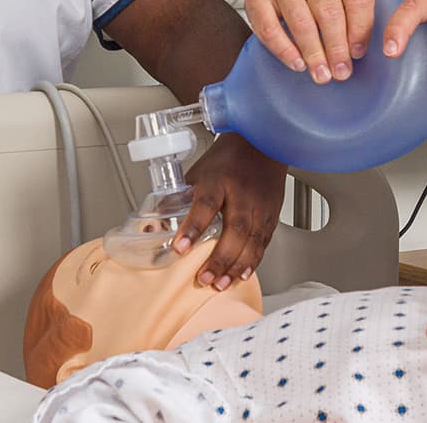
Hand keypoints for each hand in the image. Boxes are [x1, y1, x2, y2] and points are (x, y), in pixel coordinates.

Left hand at [172, 133, 286, 288]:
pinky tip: (241, 274)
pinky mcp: (272, 214)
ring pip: (252, 239)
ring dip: (236, 265)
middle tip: (204, 278)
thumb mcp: (197, 172)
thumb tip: (154, 227)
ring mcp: (261, 204)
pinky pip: (263, 242)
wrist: (261, 144)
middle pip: (234, 228)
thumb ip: (178, 199)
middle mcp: (242, 193)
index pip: (205, 204)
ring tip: (221, 283)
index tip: (180, 248)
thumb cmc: (227, 159)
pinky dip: (253, 261)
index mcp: (219, 179)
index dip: (192, 227)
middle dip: (220, 258)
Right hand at [245, 0, 376, 83]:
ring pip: (301, 21)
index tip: (357, 53)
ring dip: (313, 53)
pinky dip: (285, 50)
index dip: (360, 30)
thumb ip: (357, 13)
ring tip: (321, 73)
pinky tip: (297, 63)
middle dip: (337, 48)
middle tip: (341, 72)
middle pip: (328, 11)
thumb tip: (355, 51)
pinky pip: (270, 28)